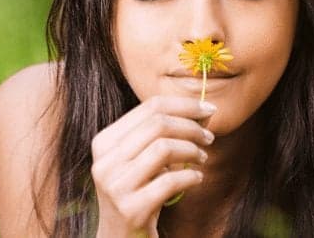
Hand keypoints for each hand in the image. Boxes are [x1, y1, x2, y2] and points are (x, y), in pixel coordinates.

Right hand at [91, 96, 215, 237]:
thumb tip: (202, 111)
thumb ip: (159, 135)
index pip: (149, 107)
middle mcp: (104, 162)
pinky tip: (196, 179)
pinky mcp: (131, 209)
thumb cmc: (136, 193)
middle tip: (209, 138)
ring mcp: (115, 186)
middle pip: (158, 124)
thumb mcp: (138, 160)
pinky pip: (170, 181)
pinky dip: (190, 177)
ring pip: (164, 148)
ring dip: (192, 151)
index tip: (208, 109)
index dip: (184, 105)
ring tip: (203, 159)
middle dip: (192, 127)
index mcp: (104, 142)